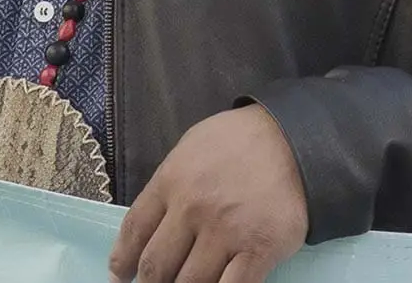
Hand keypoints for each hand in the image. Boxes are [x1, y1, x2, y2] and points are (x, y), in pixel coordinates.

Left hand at [110, 105, 307, 282]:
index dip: (122, 260)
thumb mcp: (191, 148)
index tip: (118, 275)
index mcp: (172, 180)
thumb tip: (148, 224)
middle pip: (156, 266)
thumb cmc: (237, 143)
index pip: (135, 230)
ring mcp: (225, 232)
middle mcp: (192, 209)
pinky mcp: (257, 252)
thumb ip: (168, 185)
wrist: (292, 141)